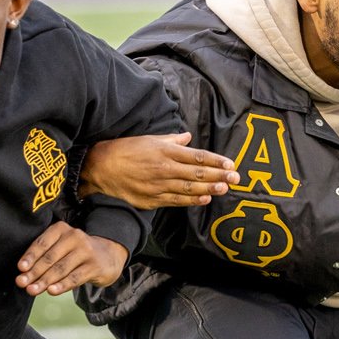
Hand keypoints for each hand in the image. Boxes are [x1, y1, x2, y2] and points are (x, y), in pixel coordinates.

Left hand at [15, 222, 128, 295]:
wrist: (107, 255)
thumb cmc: (75, 252)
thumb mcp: (61, 246)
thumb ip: (44, 257)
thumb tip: (24, 275)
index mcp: (61, 229)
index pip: (42, 243)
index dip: (30, 256)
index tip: (21, 268)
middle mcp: (74, 236)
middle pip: (50, 257)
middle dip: (34, 272)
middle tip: (22, 283)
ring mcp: (86, 251)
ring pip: (61, 268)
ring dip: (44, 281)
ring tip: (32, 290)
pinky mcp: (94, 266)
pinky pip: (75, 277)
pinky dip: (62, 285)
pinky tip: (51, 291)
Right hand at [80, 133, 237, 208]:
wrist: (101, 167)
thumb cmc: (127, 150)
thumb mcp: (150, 139)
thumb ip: (172, 140)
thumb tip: (188, 137)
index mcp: (166, 151)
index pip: (197, 157)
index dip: (216, 161)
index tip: (231, 164)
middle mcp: (165, 168)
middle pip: (198, 174)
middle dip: (220, 175)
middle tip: (236, 178)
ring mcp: (159, 185)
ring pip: (189, 189)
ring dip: (210, 189)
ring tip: (225, 188)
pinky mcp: (152, 199)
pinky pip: (176, 200)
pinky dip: (192, 201)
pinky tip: (206, 199)